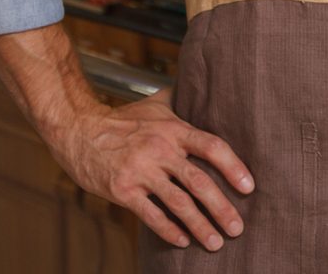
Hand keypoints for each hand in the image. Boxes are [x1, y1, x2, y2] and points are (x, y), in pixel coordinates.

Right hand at [52, 88, 253, 250]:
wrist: (78, 130)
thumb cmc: (122, 119)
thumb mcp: (156, 104)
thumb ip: (183, 101)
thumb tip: (207, 86)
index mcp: (174, 130)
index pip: (212, 147)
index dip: (234, 167)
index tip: (249, 187)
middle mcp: (161, 150)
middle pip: (199, 182)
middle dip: (222, 208)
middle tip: (238, 228)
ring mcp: (141, 171)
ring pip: (178, 203)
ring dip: (200, 226)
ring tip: (216, 242)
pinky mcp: (123, 190)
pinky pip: (151, 215)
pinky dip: (169, 230)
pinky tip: (183, 241)